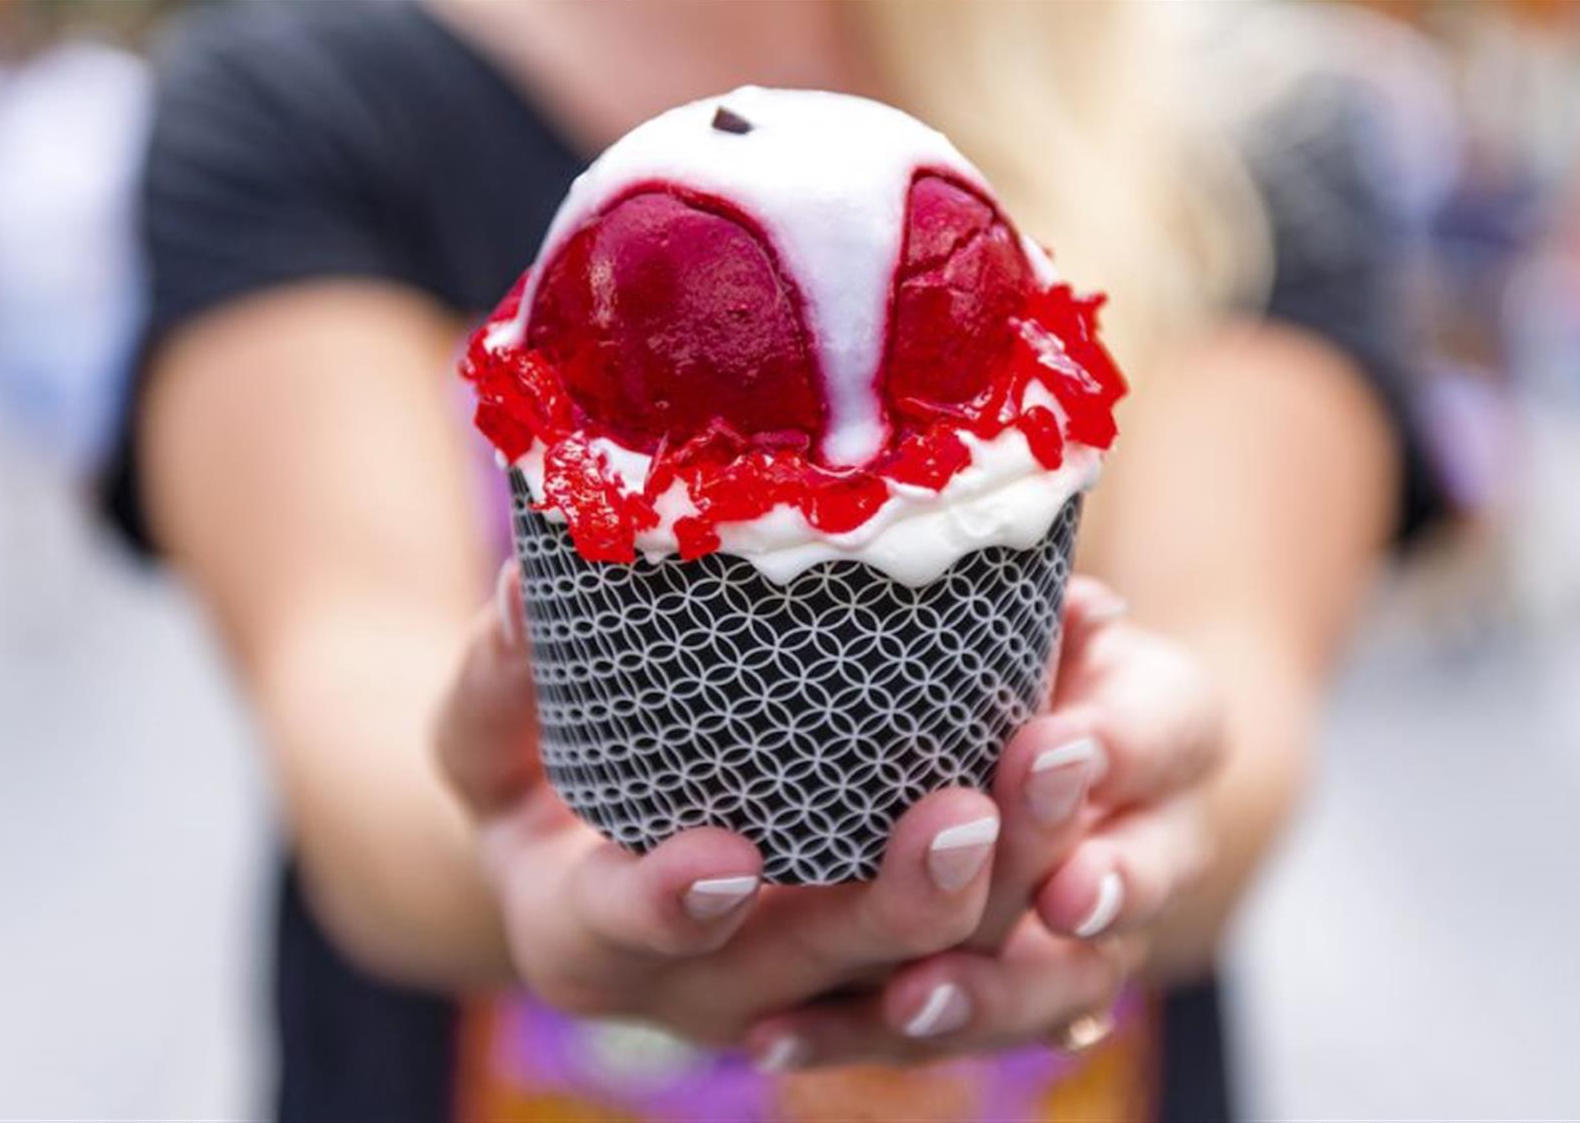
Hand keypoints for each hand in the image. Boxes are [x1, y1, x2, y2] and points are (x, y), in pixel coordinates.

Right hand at [438, 562, 1020, 1051]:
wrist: (581, 860)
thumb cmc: (526, 779)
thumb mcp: (482, 732)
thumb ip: (498, 674)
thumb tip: (525, 579)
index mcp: (579, 936)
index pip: (616, 933)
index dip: (665, 906)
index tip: (727, 858)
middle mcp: (695, 993)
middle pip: (801, 972)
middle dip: (888, 905)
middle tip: (962, 812)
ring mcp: (791, 1001)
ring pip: (908, 981)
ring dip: (993, 905)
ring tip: (1057, 781)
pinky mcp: (867, 981)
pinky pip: (959, 978)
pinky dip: (1029, 930)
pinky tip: (1097, 867)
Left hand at [741, 579, 1224, 1066]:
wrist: (1053, 749)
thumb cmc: (1030, 654)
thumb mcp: (1044, 615)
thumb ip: (1045, 610)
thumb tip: (1076, 602)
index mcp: (1171, 731)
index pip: (1166, 733)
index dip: (1119, 750)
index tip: (1055, 745)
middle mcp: (1152, 846)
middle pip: (1131, 881)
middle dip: (1081, 881)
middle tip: (1038, 887)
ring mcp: (1088, 938)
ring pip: (1057, 987)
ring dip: (988, 995)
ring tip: (918, 995)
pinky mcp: (1001, 997)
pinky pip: (947, 1035)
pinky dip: (858, 1036)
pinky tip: (778, 1038)